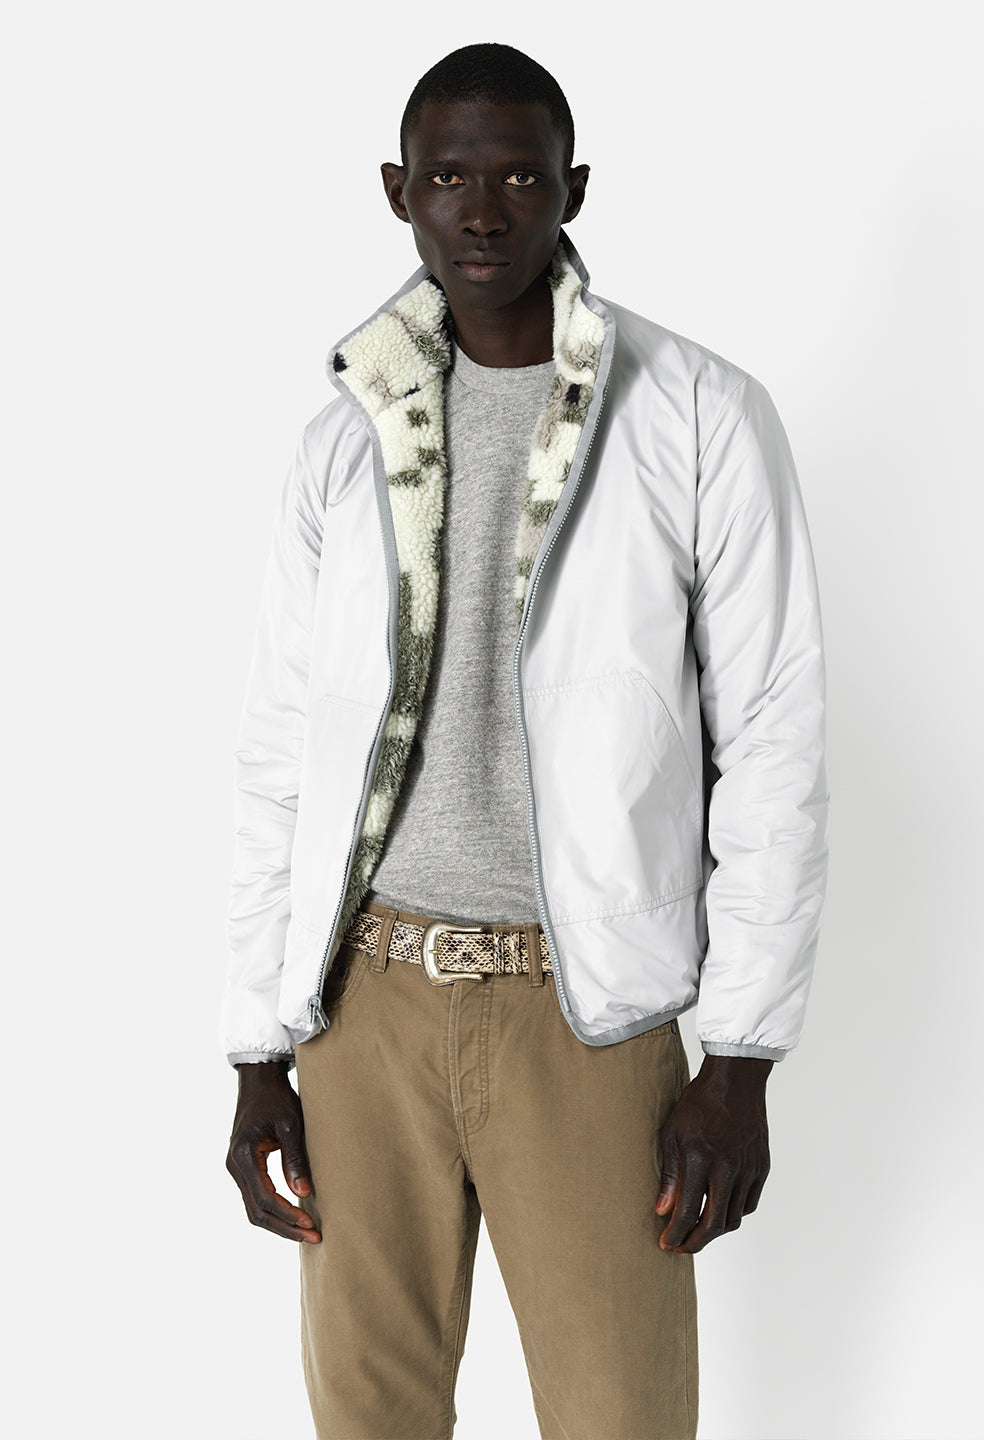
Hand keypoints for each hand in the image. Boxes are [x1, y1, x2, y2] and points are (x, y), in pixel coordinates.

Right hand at [226, 1060, 321, 1242]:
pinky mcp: (243, 1167)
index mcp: (243, 1156)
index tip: (311, 1225)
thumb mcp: (291, 1124)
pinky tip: (293, 1215)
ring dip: (279, 1222)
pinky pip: (255, 1197)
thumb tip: (305, 1192)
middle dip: (285, 1227)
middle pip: (256, 1211)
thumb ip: (295, 1158)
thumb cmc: (276, 1098)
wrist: (258, 1081)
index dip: (288, 1215)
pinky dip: (273, 1210)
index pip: (265, 1198)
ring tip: (306, 1231)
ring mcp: (236, 1168)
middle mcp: (234, 1166)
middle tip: (313, 1237)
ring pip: (254, 1208)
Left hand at [655, 1054, 771, 1252]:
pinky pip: (749, 1203)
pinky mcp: (761, 1168)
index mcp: (701, 1159)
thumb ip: (670, 1174)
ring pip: (734, 1218)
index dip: (676, 1234)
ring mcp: (748, 1169)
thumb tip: (663, 1210)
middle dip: (695, 1242)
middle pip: (714, 1224)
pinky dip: (734, 1214)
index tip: (666, 1245)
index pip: (688, 1211)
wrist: (736, 1081)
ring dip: (715, 1231)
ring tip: (698, 1230)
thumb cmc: (699, 1103)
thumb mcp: (672, 1133)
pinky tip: (720, 1210)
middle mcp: (728, 1168)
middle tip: (682, 1246)